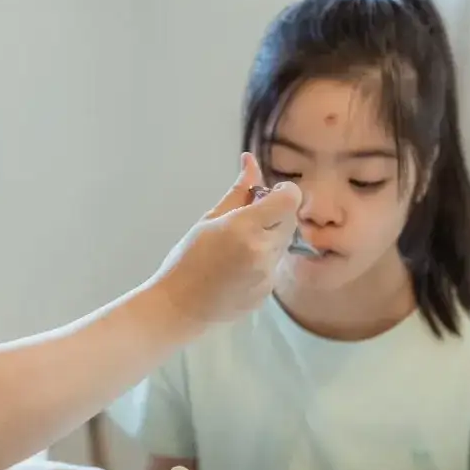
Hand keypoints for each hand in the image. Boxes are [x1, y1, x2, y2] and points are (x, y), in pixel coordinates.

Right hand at [151, 152, 301, 327]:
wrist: (179, 308)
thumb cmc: (186, 260)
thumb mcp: (209, 220)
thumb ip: (238, 191)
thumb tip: (250, 160)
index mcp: (245, 229)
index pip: (290, 199)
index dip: (284, 191)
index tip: (267, 194)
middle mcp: (262, 252)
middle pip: (290, 219)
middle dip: (276, 213)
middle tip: (248, 218)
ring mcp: (268, 276)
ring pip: (283, 243)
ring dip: (270, 236)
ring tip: (237, 246)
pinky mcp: (268, 293)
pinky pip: (274, 265)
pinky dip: (263, 259)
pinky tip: (236, 268)